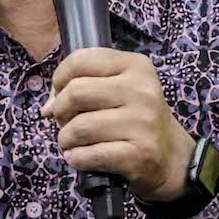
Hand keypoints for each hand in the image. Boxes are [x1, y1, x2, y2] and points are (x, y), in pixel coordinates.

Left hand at [40, 48, 196, 202]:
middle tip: (65, 121)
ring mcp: (142, 123)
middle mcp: (142, 90)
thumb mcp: (120, 88)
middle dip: (60, 110)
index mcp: (136, 66)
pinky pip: (89, 155)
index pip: (81, 60)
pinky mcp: (139, 154)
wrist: (171, 156)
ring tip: (71, 142)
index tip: (60, 93)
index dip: (59, 78)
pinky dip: (76, 158)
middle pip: (75, 93)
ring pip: (79, 127)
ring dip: (65, 139)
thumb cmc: (136, 118)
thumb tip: (47, 107)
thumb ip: (84, 85)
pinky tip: (79, 157)